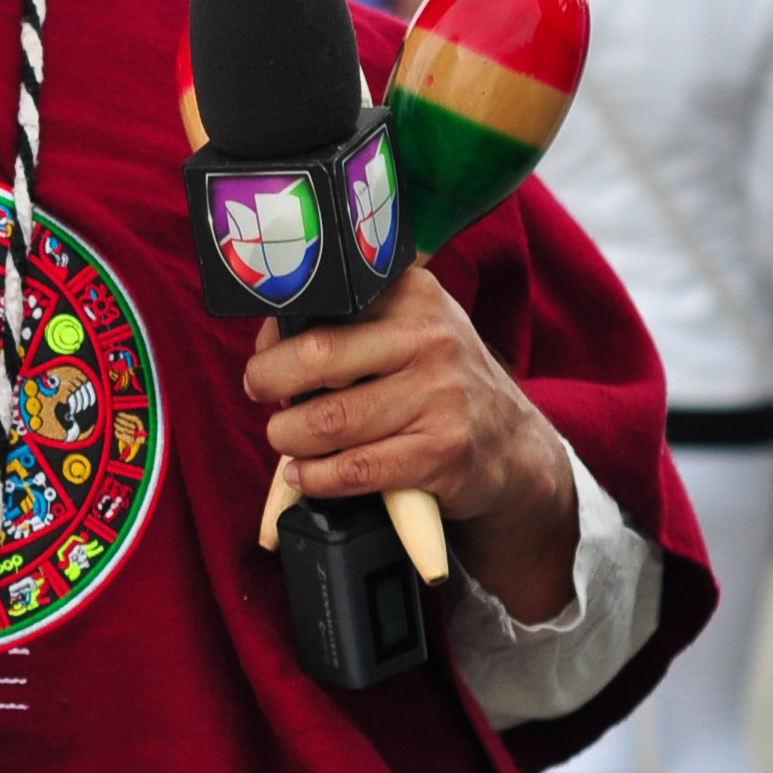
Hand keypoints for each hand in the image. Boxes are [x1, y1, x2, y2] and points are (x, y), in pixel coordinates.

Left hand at [243, 264, 578, 622]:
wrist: (511, 446)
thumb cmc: (439, 383)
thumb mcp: (409, 329)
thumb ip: (349, 323)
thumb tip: (269, 341)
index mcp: (415, 296)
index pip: (324, 304)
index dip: (278, 336)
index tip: (264, 359)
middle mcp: (431, 339)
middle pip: (316, 356)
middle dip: (268, 381)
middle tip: (260, 396)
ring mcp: (440, 396)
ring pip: (328, 420)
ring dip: (289, 437)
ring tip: (287, 440)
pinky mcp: (442, 452)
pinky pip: (354, 468)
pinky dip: (316, 476)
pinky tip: (307, 474)